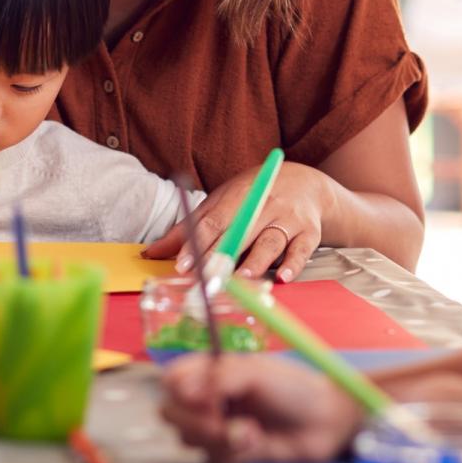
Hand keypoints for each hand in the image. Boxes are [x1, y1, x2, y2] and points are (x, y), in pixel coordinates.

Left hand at [144, 161, 331, 281]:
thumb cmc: (255, 197)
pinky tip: (284, 277)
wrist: (306, 183)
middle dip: (222, 256)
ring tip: (243, 277)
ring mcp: (288, 218)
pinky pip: (302, 249)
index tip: (182, 265)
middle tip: (207, 279)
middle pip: (241, 231)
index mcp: (239, 195)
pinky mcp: (310, 232)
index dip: (197, 243)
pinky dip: (294, 264)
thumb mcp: (222, 202)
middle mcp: (264, 204)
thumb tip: (151, 252)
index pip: (214, 220)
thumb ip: (190, 228)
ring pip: (271, 240)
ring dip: (257, 260)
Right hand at [159, 353, 362, 462]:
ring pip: (189, 438)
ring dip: (218, 438)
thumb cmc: (294, 388)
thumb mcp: (256, 373)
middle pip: (171, 412)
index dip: (179, 390)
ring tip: (251, 431)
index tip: (203, 398)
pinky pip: (211, 458)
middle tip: (222, 420)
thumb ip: (218, 378)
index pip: (172, 378)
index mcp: (212, 370)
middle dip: (195, 421)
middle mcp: (210, 398)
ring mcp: (218, 426)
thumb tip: (181, 388)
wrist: (325, 424)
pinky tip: (257, 443)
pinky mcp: (230, 453)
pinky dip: (233, 453)